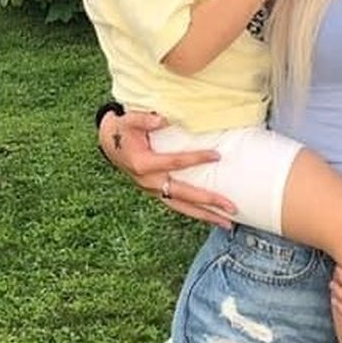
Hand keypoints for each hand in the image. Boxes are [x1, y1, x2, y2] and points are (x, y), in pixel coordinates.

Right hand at [99, 109, 236, 227]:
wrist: (110, 144)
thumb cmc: (123, 130)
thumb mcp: (129, 120)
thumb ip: (144, 118)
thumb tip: (162, 119)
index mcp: (143, 164)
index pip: (176, 163)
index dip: (197, 158)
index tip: (217, 155)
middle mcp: (149, 182)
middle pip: (184, 195)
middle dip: (209, 201)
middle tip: (232, 206)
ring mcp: (153, 191)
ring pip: (182, 208)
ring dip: (205, 216)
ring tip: (228, 223)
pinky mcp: (157, 193)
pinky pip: (178, 206)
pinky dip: (195, 213)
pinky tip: (212, 216)